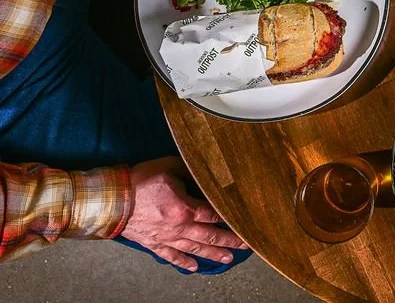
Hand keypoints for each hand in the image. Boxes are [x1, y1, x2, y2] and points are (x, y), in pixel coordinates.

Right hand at [120, 157, 248, 271]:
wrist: (111, 200)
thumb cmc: (140, 181)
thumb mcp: (170, 167)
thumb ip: (191, 172)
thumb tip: (205, 174)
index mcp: (185, 208)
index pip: (214, 214)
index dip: (230, 217)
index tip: (244, 221)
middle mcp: (179, 227)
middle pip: (210, 235)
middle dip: (229, 240)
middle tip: (245, 245)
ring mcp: (166, 238)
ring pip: (195, 249)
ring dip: (213, 253)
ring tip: (228, 259)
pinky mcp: (153, 243)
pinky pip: (171, 256)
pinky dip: (184, 262)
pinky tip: (194, 267)